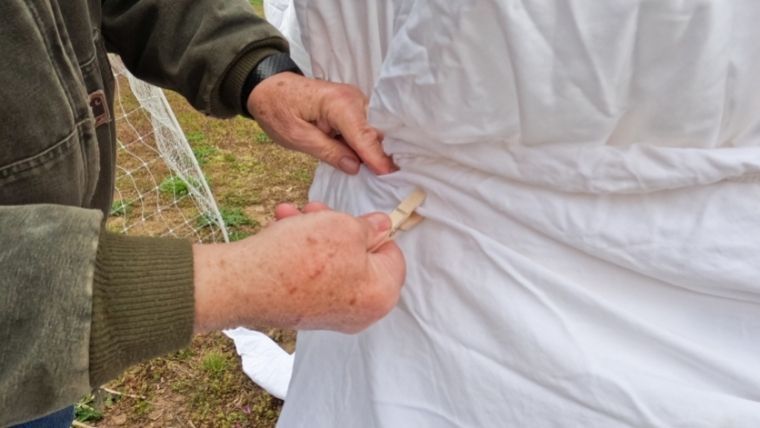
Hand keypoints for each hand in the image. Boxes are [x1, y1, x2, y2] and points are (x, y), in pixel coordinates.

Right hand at [193, 204, 405, 333]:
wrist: (247, 285)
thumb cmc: (301, 258)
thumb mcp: (344, 227)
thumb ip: (369, 227)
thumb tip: (381, 226)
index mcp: (381, 295)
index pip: (393, 256)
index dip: (374, 231)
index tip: (355, 217)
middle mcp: (361, 313)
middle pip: (359, 258)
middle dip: (336, 227)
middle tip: (318, 210)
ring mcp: (331, 314)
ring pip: (332, 262)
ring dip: (313, 233)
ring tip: (291, 215)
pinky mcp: (306, 312)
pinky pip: (312, 275)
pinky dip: (300, 252)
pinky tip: (281, 229)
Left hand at [247, 72, 396, 174]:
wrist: (269, 87)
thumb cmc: (278, 110)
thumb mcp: (297, 137)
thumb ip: (328, 152)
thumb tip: (355, 167)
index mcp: (339, 104)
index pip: (364, 135)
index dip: (376, 157)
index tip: (389, 175)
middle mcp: (354, 98)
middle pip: (373, 133)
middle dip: (378, 155)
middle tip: (382, 181)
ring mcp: (356, 101)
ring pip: (371, 132)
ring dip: (370, 151)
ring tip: (374, 174)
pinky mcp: (354, 107)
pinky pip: (364, 129)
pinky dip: (363, 144)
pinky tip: (363, 160)